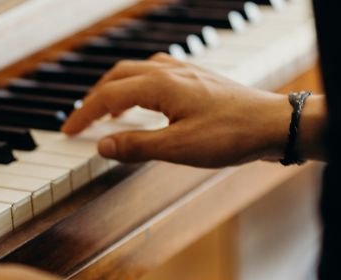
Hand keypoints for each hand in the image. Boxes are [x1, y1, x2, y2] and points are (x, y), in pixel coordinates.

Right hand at [62, 54, 290, 167]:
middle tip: (80, 120)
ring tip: (107, 111)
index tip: (68, 131)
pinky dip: (137, 86)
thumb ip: (136, 146)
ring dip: (114, 89)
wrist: (273, 123)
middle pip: (117, 76)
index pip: (108, 96)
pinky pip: (155, 73)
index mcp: (160, 85)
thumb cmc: (231, 135)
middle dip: (94, 98)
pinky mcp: (197, 78)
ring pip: (136, 71)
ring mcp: (185, 71)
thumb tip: (102, 145)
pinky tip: (144, 102)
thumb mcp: (178, 148)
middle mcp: (169, 72)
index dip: (84, 114)